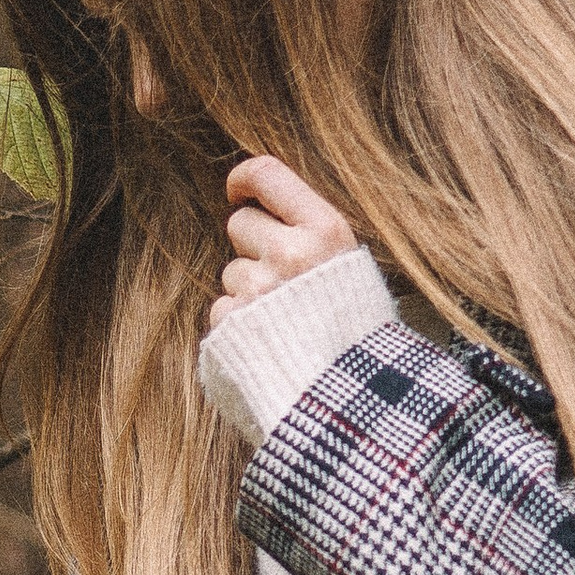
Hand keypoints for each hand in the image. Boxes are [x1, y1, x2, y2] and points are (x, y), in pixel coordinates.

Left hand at [209, 154, 362, 330]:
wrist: (349, 400)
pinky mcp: (232, 324)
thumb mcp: (349, 267)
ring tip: (281, 320)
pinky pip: (222, 308)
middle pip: (240, 223)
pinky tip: (267, 341)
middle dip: (253, 246)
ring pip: (231, 271)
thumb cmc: (352, 332)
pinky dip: (237, 325)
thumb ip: (311, 232)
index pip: (267, 174)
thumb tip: (265, 201)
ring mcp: (258, 290)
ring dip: (247, 291)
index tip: (239, 191)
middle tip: (282, 279)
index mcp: (325, 231)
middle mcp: (291, 254)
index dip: (244, 178)